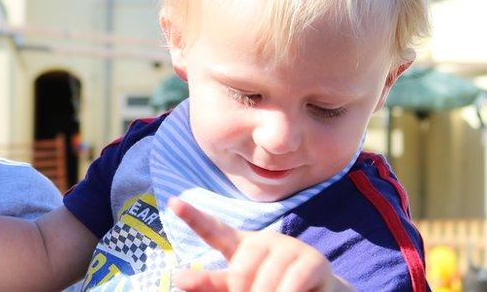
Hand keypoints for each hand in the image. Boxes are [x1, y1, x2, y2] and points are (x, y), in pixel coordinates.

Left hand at [169, 198, 352, 291]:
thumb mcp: (237, 291)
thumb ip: (211, 284)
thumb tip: (178, 278)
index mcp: (240, 248)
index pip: (214, 232)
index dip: (194, 217)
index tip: (174, 202)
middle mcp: (263, 242)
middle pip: (239, 270)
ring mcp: (288, 248)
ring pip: (264, 283)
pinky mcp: (312, 261)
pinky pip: (290, 285)